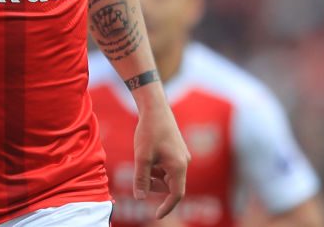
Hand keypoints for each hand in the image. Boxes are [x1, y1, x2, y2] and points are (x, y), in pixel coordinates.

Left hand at [133, 102, 189, 219]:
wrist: (154, 108)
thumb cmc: (149, 131)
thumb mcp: (142, 157)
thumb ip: (141, 179)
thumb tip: (140, 198)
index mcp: (178, 167)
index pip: (176, 195)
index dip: (166, 207)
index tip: (156, 215)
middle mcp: (184, 162)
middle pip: (170, 186)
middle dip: (154, 185)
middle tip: (140, 174)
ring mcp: (181, 156)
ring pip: (167, 176)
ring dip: (154, 175)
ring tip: (143, 159)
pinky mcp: (177, 150)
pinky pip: (167, 166)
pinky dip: (156, 166)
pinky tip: (147, 154)